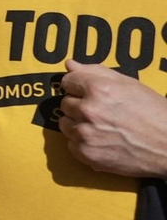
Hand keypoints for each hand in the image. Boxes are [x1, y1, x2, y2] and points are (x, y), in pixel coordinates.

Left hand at [58, 61, 166, 176]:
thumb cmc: (155, 115)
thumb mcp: (130, 85)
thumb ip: (96, 72)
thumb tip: (70, 65)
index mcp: (99, 90)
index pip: (67, 81)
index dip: (79, 85)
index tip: (88, 91)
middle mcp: (88, 111)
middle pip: (65, 103)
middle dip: (80, 105)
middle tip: (104, 112)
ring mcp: (85, 134)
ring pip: (65, 123)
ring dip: (78, 124)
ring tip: (103, 126)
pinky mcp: (86, 154)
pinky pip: (71, 144)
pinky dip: (83, 143)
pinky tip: (102, 140)